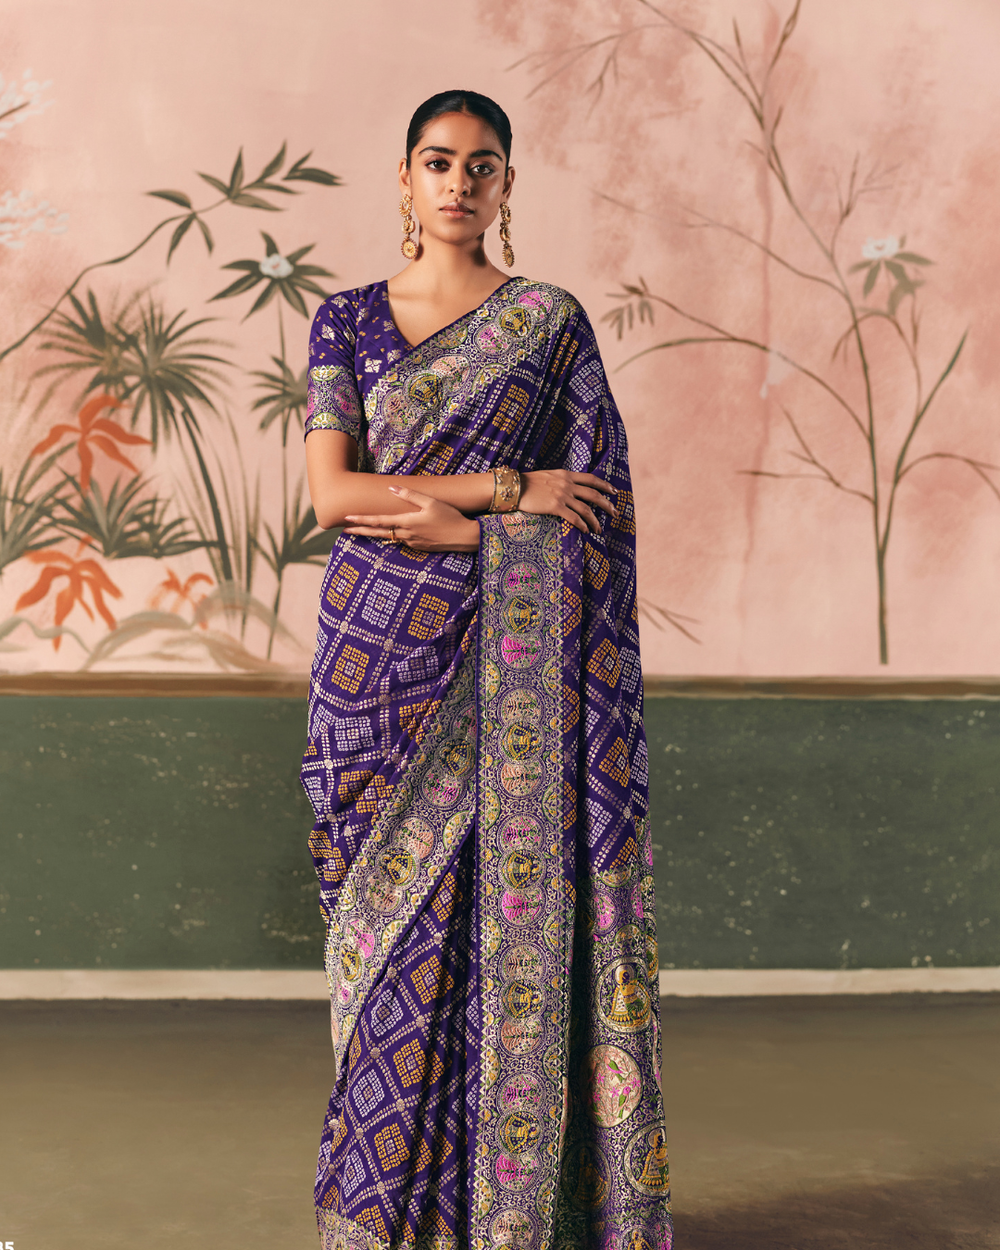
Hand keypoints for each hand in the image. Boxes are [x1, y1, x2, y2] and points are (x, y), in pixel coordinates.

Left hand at [343, 484, 479, 551]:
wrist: (465, 537)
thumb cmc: (450, 516)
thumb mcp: (431, 502)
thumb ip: (410, 495)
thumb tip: (392, 488)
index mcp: (407, 522)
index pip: (379, 521)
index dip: (361, 520)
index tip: (347, 519)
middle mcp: (406, 535)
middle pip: (377, 533)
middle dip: (360, 532)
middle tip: (344, 530)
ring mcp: (412, 543)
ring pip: (388, 537)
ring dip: (374, 535)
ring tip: (362, 532)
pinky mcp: (419, 547)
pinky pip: (401, 541)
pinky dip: (392, 536)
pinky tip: (390, 533)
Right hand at [518, 469, 616, 533]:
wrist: (514, 487)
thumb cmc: (527, 483)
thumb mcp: (548, 476)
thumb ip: (561, 480)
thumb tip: (569, 488)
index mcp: (566, 475)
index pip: (591, 479)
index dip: (605, 485)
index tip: (614, 491)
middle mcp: (567, 484)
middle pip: (593, 494)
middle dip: (607, 504)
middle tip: (615, 513)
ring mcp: (562, 495)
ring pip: (586, 509)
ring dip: (595, 520)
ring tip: (599, 529)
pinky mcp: (555, 506)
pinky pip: (574, 517)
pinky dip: (582, 524)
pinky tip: (586, 530)